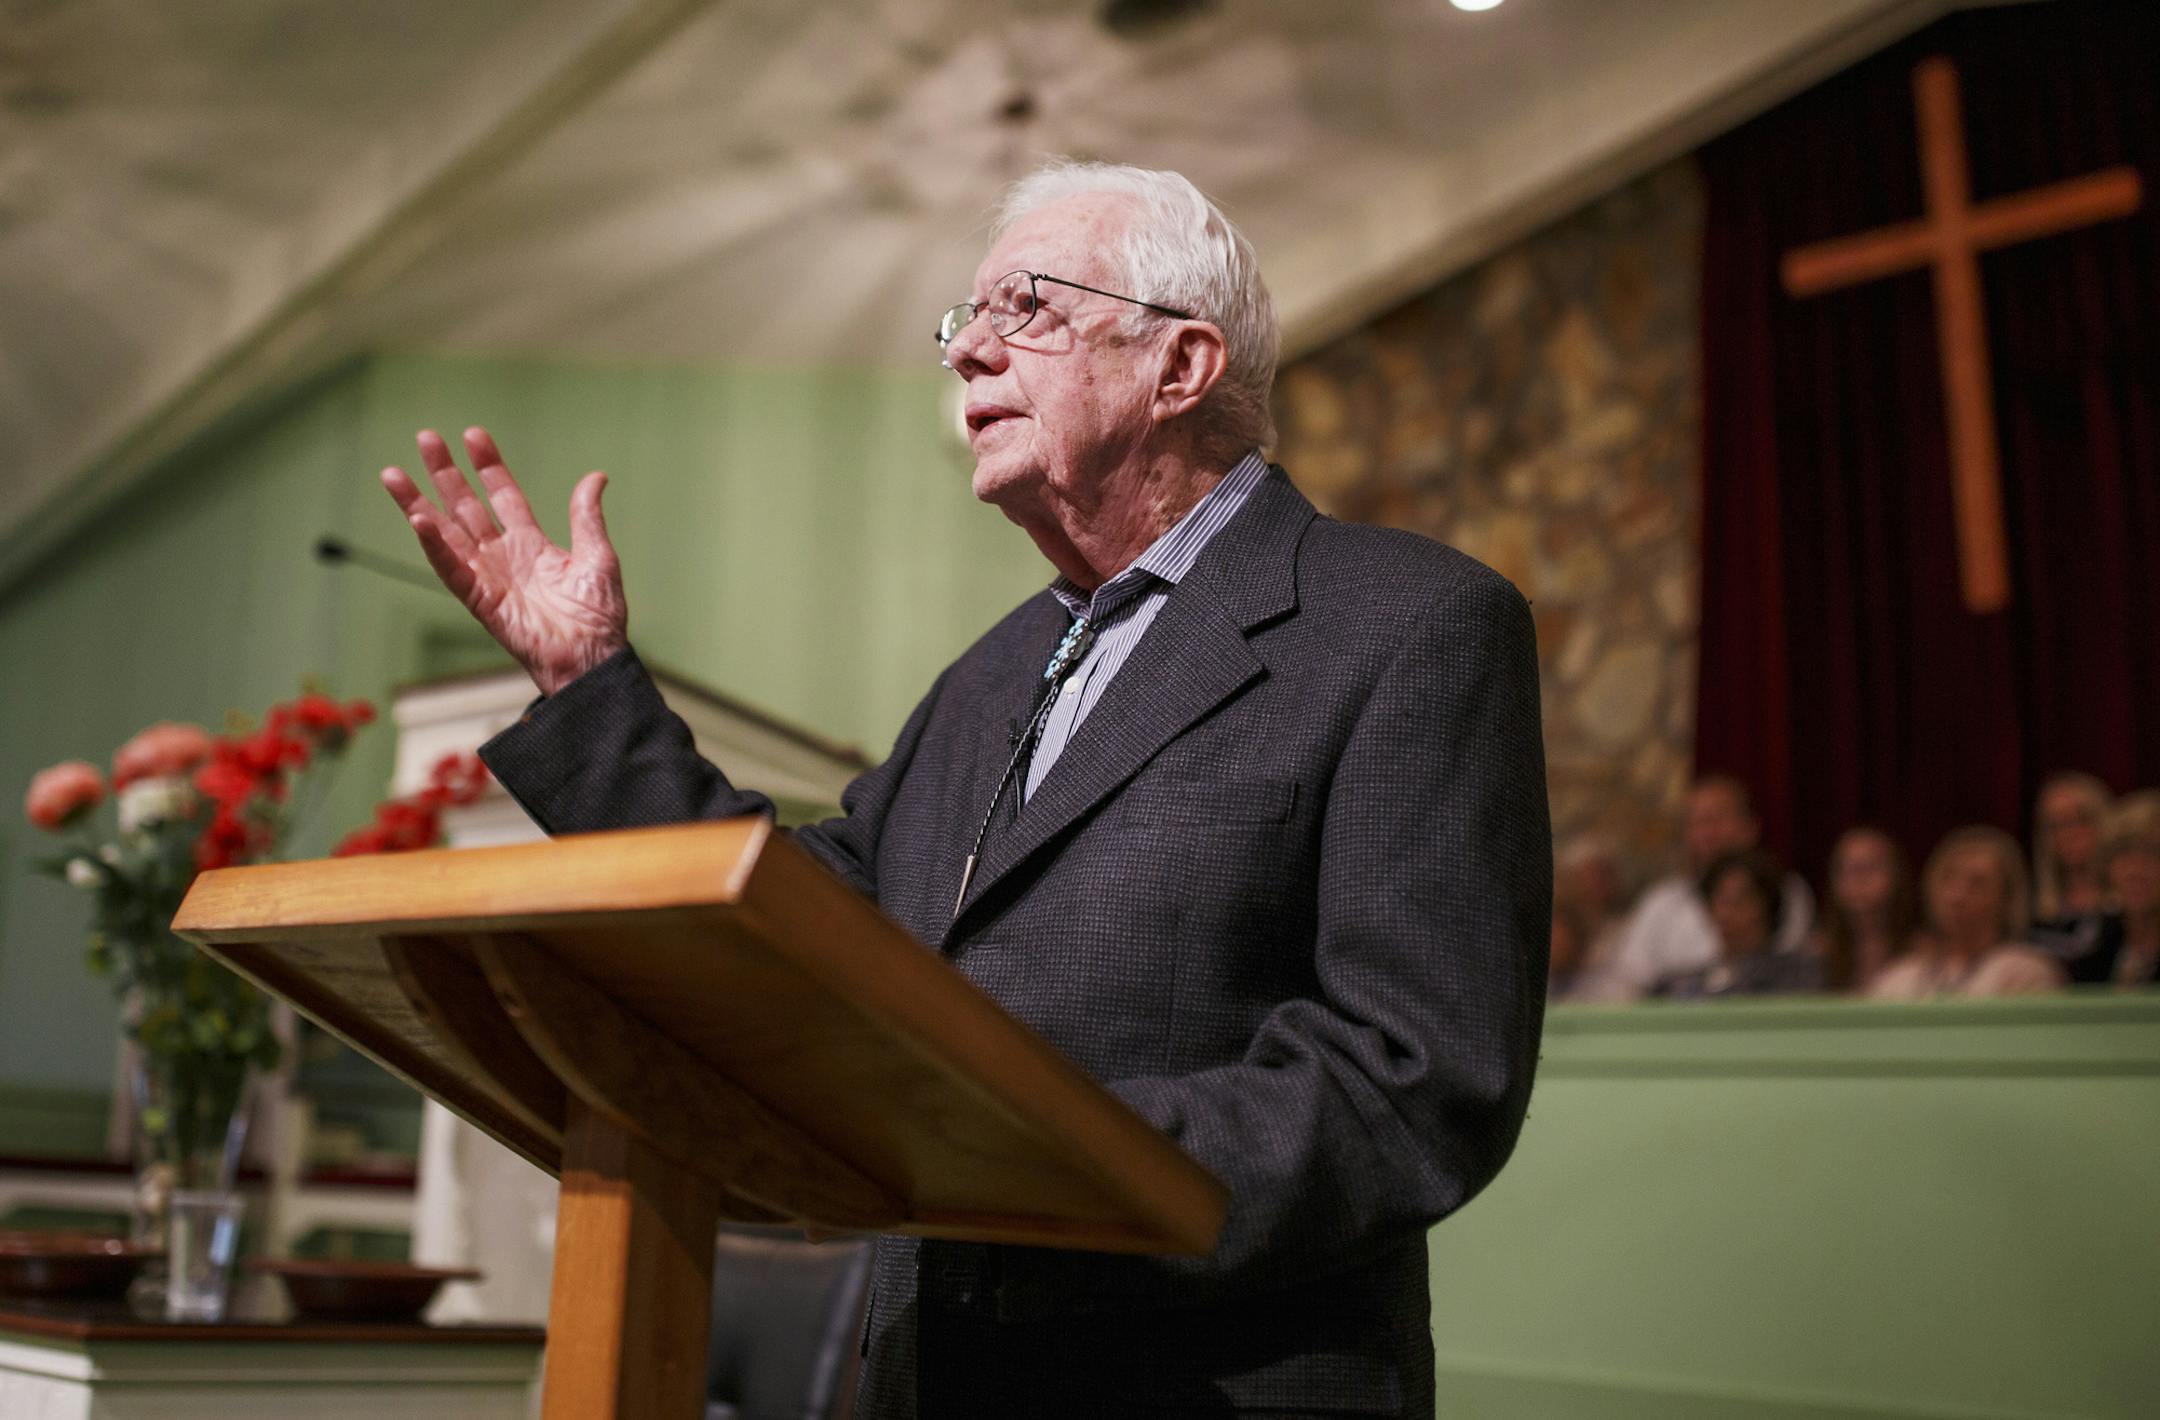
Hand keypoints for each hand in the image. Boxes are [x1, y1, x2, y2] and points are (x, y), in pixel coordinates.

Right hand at [381, 427, 627, 695]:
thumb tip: (595, 477)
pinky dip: (435, 547)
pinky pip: (452, 570)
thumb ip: (586, 517)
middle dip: (445, 473)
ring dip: (419, 505)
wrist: (592, 658)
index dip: (489, 467)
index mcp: (532, 546)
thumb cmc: (598, 617)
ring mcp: (488, 578)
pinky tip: (418, 520)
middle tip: (425, 438)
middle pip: (466, 507)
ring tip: (393, 475)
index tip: (474, 435)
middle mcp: (504, 557)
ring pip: (446, 534)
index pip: (503, 496)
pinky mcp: (480, 601)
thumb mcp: (597, 556)